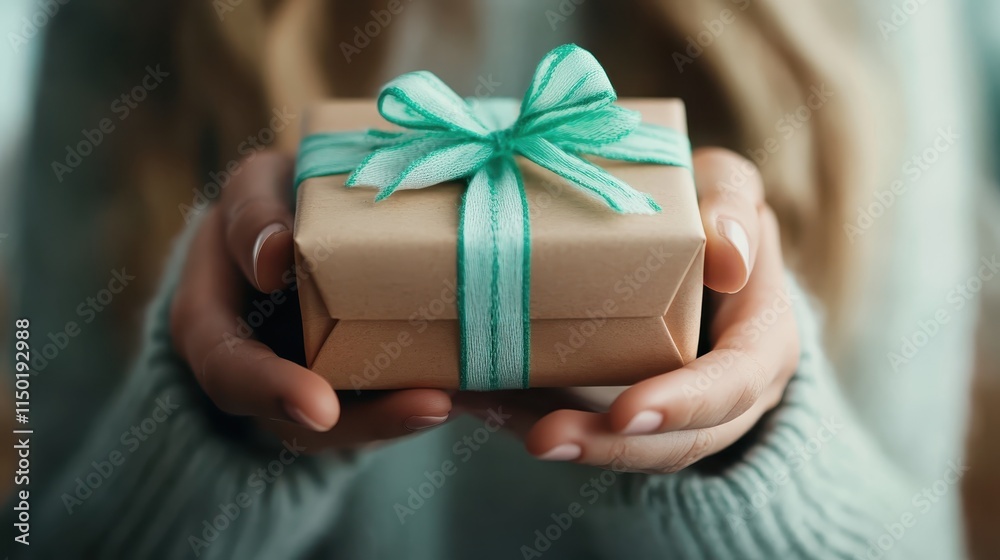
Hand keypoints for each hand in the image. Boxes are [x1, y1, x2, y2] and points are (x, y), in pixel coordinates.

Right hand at [169, 152, 451, 451]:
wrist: (299, 222)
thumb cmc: (273, 198)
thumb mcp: (255, 188)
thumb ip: (254, 213)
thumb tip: (274, 256)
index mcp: (206, 320)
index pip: (223, 367)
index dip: (268, 388)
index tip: (322, 404)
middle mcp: (248, 370)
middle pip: (293, 423)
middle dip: (359, 422)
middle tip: (427, 406)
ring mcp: (294, 387)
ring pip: (334, 429)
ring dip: (392, 419)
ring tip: (446, 401)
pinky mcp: (343, 389)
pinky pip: (371, 410)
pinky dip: (409, 403)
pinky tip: (459, 390)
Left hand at [457, 148, 799, 472]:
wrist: (691, 242)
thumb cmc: (712, 209)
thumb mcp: (729, 191)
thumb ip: (733, 207)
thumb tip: (728, 259)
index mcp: (761, 345)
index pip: (731, 387)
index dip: (684, 404)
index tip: (627, 411)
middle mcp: (724, 396)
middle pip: (674, 443)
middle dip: (608, 445)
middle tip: (543, 440)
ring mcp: (673, 412)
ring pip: (624, 449)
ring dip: (560, 443)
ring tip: (491, 420)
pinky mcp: (621, 408)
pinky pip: (581, 426)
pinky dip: (527, 417)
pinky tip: (476, 402)